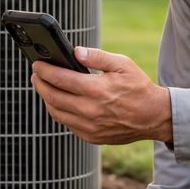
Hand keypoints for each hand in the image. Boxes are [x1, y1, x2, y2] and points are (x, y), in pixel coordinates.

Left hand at [30, 47, 172, 144]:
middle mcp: (90, 110)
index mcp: (96, 90)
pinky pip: (67, 123)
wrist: (153, 116)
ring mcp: (89, 126)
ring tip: (45, 87)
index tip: (37, 64)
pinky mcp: (90, 136)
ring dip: (46, 98)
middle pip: (52, 97)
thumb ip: (98, 56)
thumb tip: (76, 52)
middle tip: (36, 75)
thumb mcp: (122, 64)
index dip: (44, 70)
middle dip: (40, 84)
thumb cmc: (138, 87)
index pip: (60, 79)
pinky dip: (59, 111)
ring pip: (56, 112)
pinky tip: (60, 101)